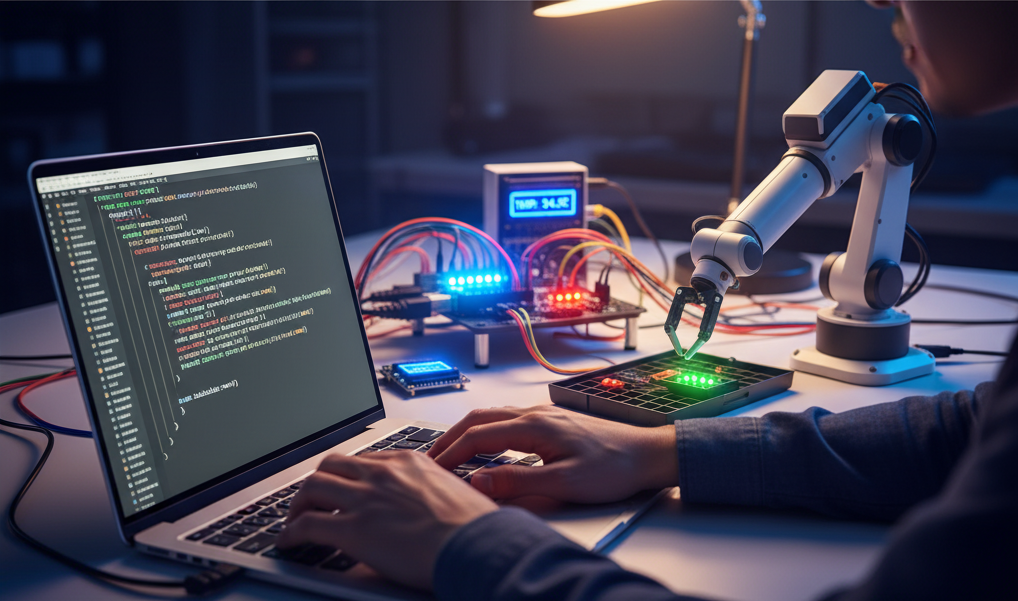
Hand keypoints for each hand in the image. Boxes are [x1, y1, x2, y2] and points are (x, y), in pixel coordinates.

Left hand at [277, 450, 497, 589]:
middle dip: (317, 481)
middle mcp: (382, 473)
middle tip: (312, 499)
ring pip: (312, 488)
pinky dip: (291, 532)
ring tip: (294, 519)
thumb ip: (430, 493)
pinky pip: (307, 525)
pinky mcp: (352, 530)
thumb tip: (426, 508)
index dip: (347, 475)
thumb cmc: (474, 526)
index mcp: (407, 462)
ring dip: (298, 504)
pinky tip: (289, 541)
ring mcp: (365, 499)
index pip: (364, 460)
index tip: (343, 487)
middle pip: (331, 465)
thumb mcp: (451, 494)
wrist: (475, 544)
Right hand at [428, 405, 677, 502]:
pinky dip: (486, 432)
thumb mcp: (564, 483)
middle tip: (429, 457)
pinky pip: (507, 421)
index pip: (477, 436)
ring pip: (492, 417)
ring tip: (450, 452)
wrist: (647, 454)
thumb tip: (478, 482)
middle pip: (478, 419)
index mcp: (534, 426)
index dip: (450, 453)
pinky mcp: (552, 422)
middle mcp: (535, 414)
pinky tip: (487, 447)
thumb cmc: (614, 467)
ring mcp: (543, 415)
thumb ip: (518, 483)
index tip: (431, 469)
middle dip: (450, 438)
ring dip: (467, 433)